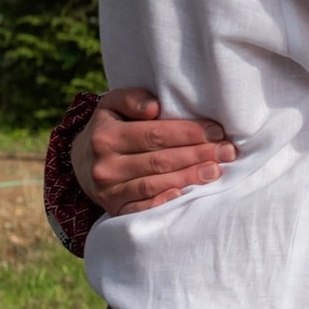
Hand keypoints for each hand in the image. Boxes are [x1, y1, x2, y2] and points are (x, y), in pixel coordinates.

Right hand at [71, 87, 236, 215]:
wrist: (81, 163)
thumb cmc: (109, 127)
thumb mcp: (112, 105)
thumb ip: (132, 99)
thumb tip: (154, 107)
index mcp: (106, 137)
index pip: (154, 134)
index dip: (189, 133)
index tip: (217, 131)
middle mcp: (105, 166)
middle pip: (159, 160)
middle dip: (198, 155)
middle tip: (227, 152)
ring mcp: (109, 191)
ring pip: (154, 184)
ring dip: (189, 178)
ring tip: (216, 171)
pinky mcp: (114, 209)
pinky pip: (142, 208)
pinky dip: (165, 202)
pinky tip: (187, 195)